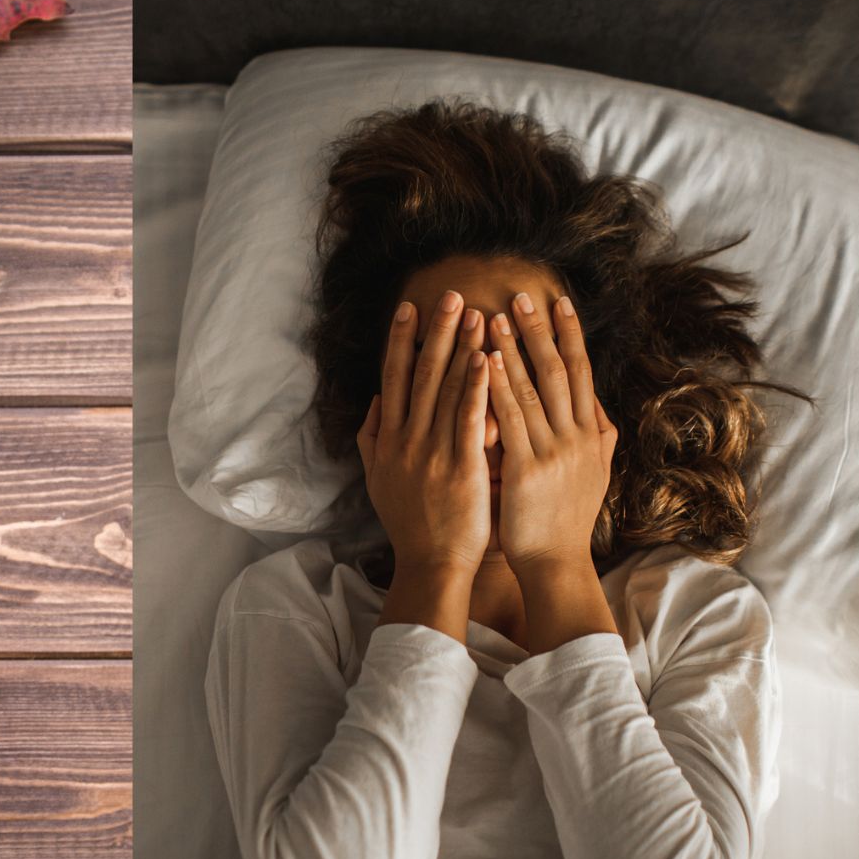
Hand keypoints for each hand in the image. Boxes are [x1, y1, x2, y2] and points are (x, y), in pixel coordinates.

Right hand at [358, 291, 491, 578]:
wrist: (430, 563)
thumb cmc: (410, 524)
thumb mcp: (379, 479)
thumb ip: (373, 440)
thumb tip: (375, 404)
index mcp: (389, 440)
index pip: (394, 379)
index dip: (400, 342)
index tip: (409, 309)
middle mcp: (406, 440)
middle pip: (419, 375)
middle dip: (435, 332)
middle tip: (449, 295)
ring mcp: (432, 452)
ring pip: (446, 390)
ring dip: (461, 348)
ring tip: (476, 313)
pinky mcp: (461, 467)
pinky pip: (469, 419)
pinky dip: (476, 387)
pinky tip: (486, 359)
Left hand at [486, 294, 617, 572]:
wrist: (556, 562)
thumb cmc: (565, 519)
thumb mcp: (593, 474)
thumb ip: (598, 438)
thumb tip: (601, 409)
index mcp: (590, 434)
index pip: (582, 373)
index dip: (571, 336)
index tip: (559, 302)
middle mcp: (577, 437)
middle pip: (560, 371)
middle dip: (540, 331)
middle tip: (522, 295)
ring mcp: (554, 452)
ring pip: (534, 389)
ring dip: (513, 350)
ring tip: (494, 316)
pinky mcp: (528, 470)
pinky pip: (512, 420)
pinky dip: (499, 388)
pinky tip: (485, 362)